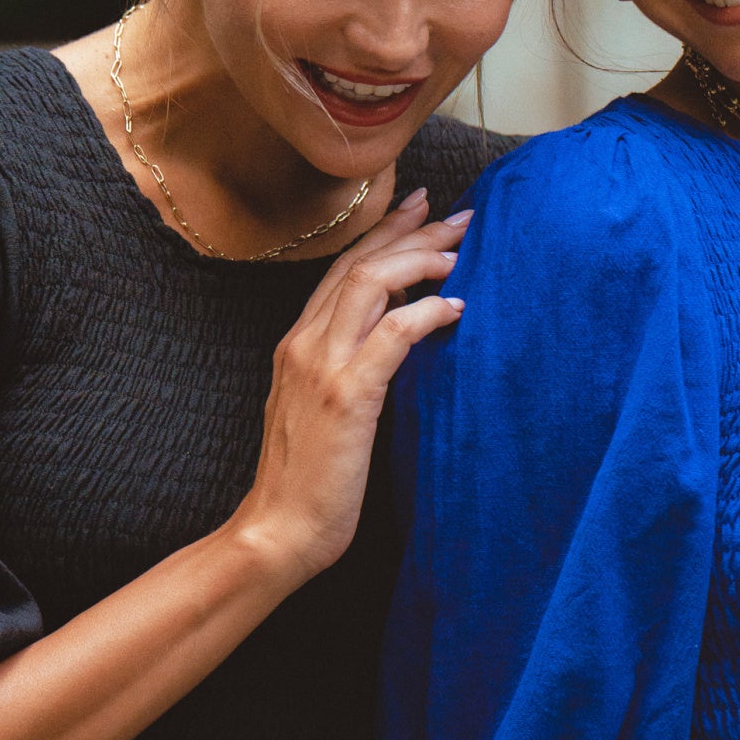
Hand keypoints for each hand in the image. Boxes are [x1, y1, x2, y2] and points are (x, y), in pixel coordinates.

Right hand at [235, 189, 467, 580]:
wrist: (278, 530)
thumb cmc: (308, 483)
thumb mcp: (324, 414)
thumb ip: (349, 373)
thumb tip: (395, 346)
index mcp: (297, 345)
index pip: (341, 271)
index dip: (382, 234)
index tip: (419, 208)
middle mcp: (304, 344)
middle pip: (359, 264)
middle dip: (411, 231)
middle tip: (458, 214)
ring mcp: (322, 366)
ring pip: (372, 283)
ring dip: (421, 259)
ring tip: (461, 250)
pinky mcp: (347, 395)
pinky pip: (393, 334)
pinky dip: (427, 312)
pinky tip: (456, 307)